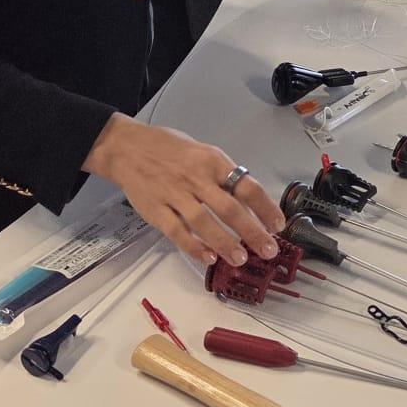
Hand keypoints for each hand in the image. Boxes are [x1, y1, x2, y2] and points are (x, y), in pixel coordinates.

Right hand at [83, 115, 282, 268]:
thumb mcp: (203, 152)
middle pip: (229, 209)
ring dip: (225, 243)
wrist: (127, 148)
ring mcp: (174, 195)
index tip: (278, 224)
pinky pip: (177, 232)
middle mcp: (196, 178)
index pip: (246, 186)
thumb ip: (222, 176)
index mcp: (212, 161)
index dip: (265, 207)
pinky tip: (208, 258)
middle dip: (252, 232)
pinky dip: (193, 247)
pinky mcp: (156, 211)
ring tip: (241, 259)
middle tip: (268, 250)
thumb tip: (248, 202)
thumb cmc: (170, 149)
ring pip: (204, 223)